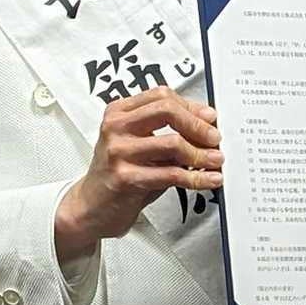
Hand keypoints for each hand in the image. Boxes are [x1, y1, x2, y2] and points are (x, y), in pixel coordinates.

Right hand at [54, 88, 221, 260]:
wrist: (89, 207)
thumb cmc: (118, 174)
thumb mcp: (140, 144)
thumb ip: (166, 131)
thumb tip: (205, 125)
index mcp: (119, 112)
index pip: (162, 96)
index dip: (191, 106)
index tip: (210, 118)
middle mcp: (115, 127)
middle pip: (167, 111)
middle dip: (198, 125)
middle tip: (214, 138)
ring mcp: (118, 151)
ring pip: (172, 143)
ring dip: (201, 154)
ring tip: (216, 160)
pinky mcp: (124, 177)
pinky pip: (170, 174)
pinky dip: (196, 177)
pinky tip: (208, 179)